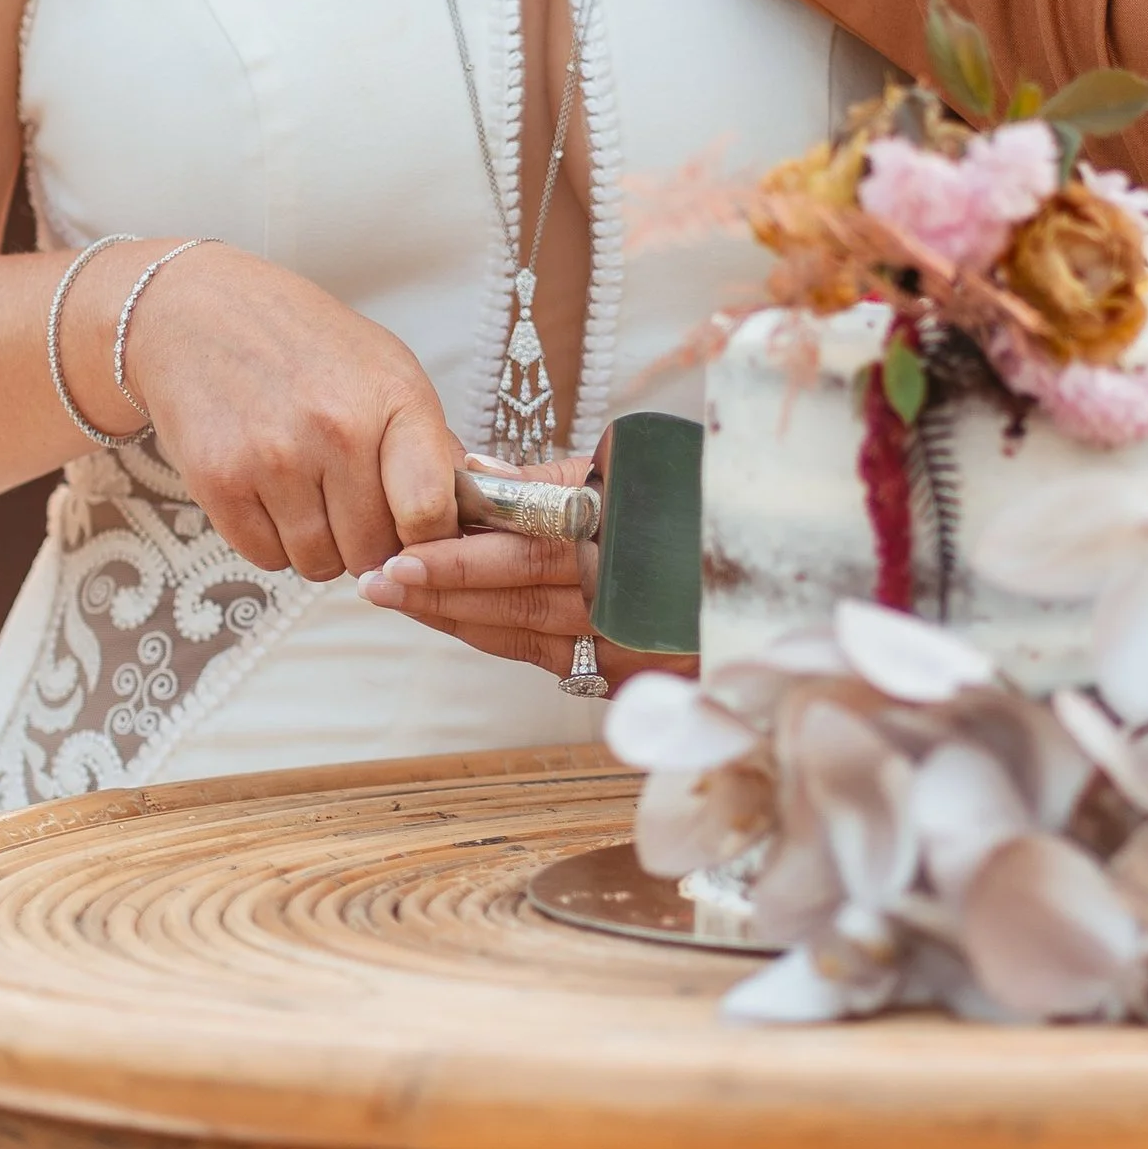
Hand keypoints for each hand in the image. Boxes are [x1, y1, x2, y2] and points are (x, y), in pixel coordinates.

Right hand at [79, 239, 470, 581]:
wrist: (198, 310)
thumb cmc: (304, 340)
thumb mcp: (384, 366)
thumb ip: (428, 442)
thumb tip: (471, 509)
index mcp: (393, 397)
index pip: (431, 509)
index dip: (431, 538)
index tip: (418, 534)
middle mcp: (337, 429)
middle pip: (373, 550)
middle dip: (369, 542)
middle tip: (353, 506)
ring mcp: (275, 458)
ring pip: (319, 564)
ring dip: (319, 546)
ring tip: (309, 493)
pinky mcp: (219, 482)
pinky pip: (265, 558)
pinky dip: (272, 541)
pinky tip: (269, 493)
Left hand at [361, 462, 693, 689]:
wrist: (769, 583)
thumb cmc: (692, 510)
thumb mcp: (636, 475)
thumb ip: (556, 480)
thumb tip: (478, 473)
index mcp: (626, 533)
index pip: (528, 544)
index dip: (462, 550)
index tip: (404, 549)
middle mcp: (622, 594)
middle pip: (515, 593)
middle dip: (439, 586)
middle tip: (379, 579)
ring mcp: (623, 642)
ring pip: (521, 631)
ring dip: (453, 614)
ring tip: (398, 597)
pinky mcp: (623, 675)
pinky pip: (544, 655)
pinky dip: (493, 635)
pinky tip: (455, 619)